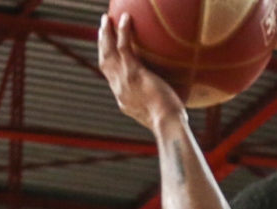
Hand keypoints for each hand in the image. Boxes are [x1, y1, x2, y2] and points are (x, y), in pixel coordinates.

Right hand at [97, 12, 185, 129]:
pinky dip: (122, 31)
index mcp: (124, 100)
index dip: (110, 65)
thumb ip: (161, 104)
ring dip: (105, 34)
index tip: (110, 55)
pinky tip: (125, 18)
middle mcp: (119, 89)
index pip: (112, 79)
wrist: (166, 124)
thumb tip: (174, 101)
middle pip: (105, 63)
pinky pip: (123, 46)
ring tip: (106, 19)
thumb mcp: (161, 114)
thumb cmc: (171, 123)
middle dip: (102, 46)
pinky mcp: (132, 71)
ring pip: (108, 52)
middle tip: (102, 31)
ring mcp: (123, 80)